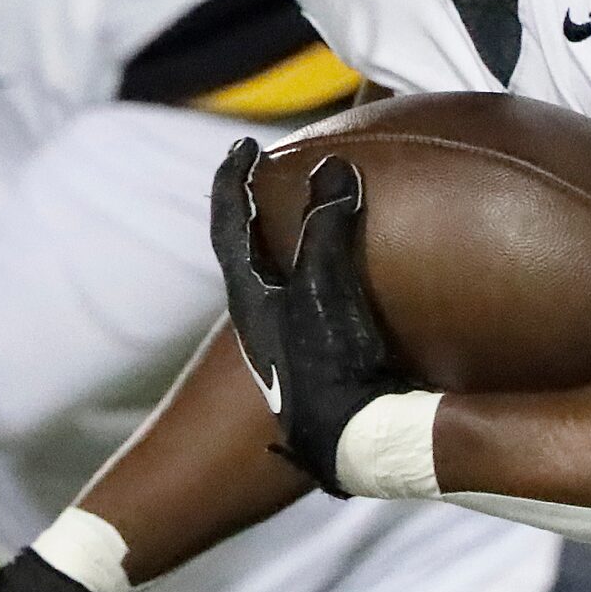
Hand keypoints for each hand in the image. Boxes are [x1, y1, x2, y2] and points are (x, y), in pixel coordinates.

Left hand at [209, 138, 411, 494]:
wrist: (354, 447)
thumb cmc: (330, 370)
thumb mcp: (324, 290)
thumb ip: (326, 229)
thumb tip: (332, 167)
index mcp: (250, 297)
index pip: (229, 223)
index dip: (233, 179)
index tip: (243, 144)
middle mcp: (263, 318)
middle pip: (249, 249)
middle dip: (259, 209)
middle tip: (275, 174)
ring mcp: (290, 343)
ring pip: (281, 276)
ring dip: (294, 241)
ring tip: (317, 215)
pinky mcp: (321, 361)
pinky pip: (315, 299)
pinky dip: (328, 271)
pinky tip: (361, 278)